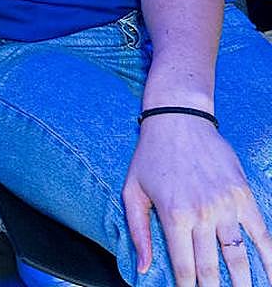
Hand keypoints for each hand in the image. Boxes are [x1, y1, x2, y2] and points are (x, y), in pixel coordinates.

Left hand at [123, 114, 271, 285]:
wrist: (178, 120)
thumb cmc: (150, 156)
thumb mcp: (132, 191)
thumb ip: (138, 231)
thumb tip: (144, 267)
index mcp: (173, 216)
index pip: (184, 266)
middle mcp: (202, 214)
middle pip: (212, 267)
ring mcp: (226, 205)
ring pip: (238, 255)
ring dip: (243, 281)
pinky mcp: (243, 196)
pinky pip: (261, 232)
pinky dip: (269, 256)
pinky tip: (270, 274)